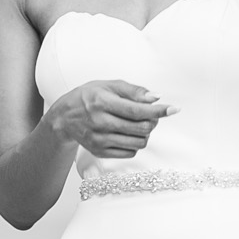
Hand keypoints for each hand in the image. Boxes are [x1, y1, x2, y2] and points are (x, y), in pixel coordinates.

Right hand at [49, 79, 175, 158]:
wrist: (64, 117)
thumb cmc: (89, 97)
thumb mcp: (108, 85)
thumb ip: (133, 91)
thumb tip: (156, 97)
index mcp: (103, 102)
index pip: (137, 110)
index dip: (159, 111)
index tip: (174, 109)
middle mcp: (100, 122)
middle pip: (141, 129)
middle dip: (153, 122)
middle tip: (151, 115)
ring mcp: (100, 140)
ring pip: (138, 143)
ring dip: (145, 134)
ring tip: (138, 124)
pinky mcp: (99, 152)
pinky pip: (130, 153)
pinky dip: (135, 143)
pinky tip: (128, 133)